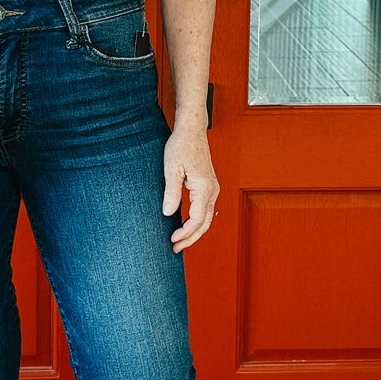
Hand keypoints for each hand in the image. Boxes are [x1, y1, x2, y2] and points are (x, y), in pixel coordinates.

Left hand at [162, 115, 218, 250]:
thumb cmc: (181, 145)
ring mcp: (212, 188)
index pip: (197, 219)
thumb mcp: (171, 169)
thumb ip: (171, 192)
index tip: (172, 239)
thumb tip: (168, 213)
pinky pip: (205, 209)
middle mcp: (212, 190)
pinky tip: (186, 225)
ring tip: (179, 241)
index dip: (185, 233)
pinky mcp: (208, 186)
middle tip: (175, 249)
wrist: (192, 130)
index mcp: (204, 188)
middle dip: (190, 238)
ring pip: (207, 218)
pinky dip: (197, 222)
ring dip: (194, 231)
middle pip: (205, 223)